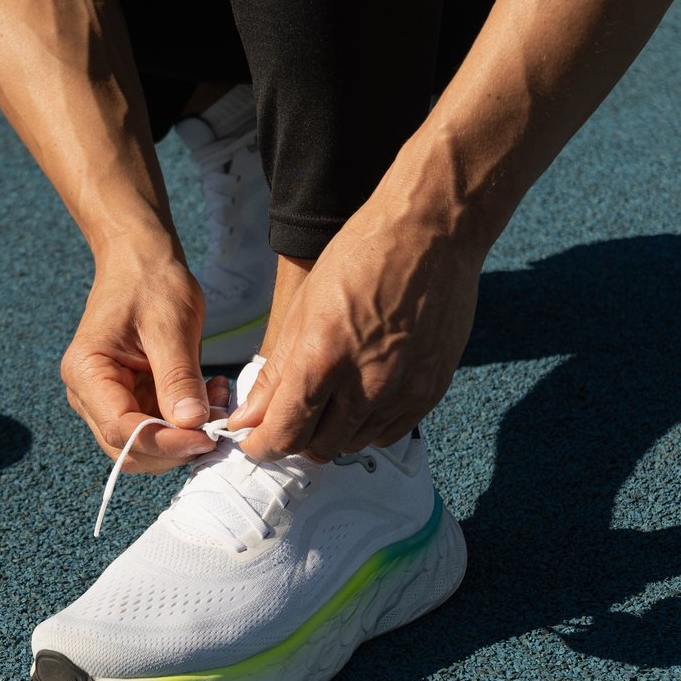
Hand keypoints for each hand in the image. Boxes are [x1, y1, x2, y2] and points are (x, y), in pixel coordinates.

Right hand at [61, 247, 230, 472]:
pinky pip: (159, 430)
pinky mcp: (131, 400)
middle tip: (219, 423)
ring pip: (146, 447)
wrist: (141, 262)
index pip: (121, 429)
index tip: (207, 436)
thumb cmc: (150, 282)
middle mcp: (89, 394)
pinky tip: (210, 396)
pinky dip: (188, 424)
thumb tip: (192, 425)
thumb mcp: (170, 326)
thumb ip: (178, 377)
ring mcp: (108, 401)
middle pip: (129, 449)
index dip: (165, 442)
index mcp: (87, 372)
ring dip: (185, 437)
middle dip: (176, 446)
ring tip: (217, 402)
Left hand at [228, 198, 483, 460]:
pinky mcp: (431, 391)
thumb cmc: (362, 257)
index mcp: (324, 358)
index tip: (253, 440)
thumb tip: (249, 416)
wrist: (431, 233)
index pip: (284, 432)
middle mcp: (366, 384)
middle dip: (293, 440)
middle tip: (285, 418)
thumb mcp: (304, 308)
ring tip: (323, 403)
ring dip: (330, 434)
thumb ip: (277, 372)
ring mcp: (403, 391)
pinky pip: (388, 434)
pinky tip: (357, 401)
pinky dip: (365, 428)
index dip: (261, 445)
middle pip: (318, 446)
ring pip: (354, 444)